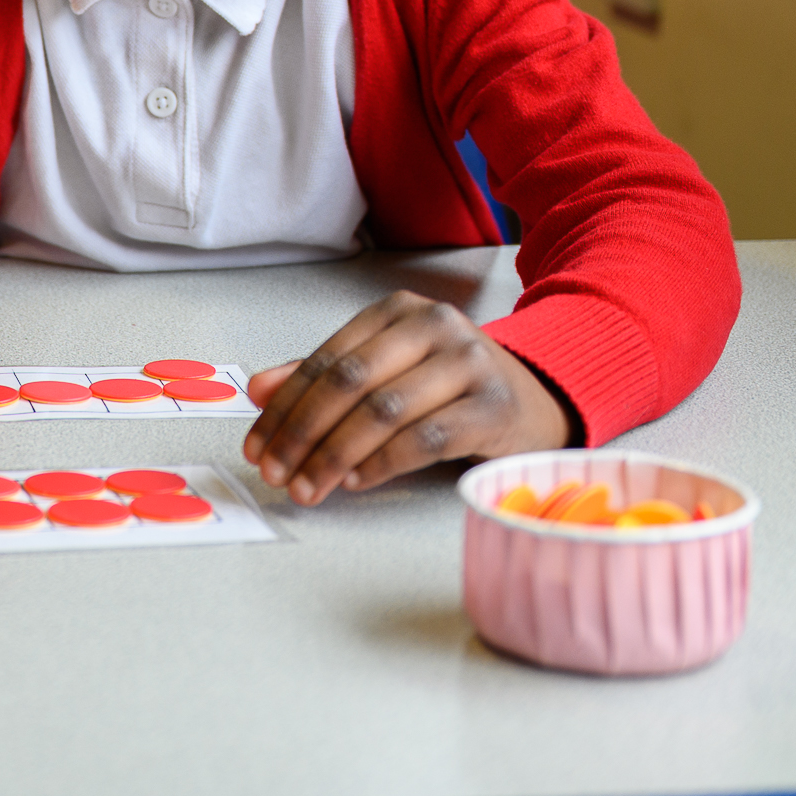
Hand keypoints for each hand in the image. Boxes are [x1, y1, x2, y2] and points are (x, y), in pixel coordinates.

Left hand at [242, 292, 568, 504]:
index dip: (284, 406)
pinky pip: (424, 439)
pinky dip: (381, 463)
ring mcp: (468, 363)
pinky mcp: (492, 408)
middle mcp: (434, 326)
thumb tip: (259, 390)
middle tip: (275, 471)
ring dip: (334, 455)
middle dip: (302, 432)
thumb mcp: (389, 368)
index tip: (257, 444)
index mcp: (398, 310)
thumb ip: (327, 376)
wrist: (538, 400)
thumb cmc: (453, 386)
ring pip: (382, 411)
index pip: (326, 359)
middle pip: (349, 382)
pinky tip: (355, 482)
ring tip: (308, 486)